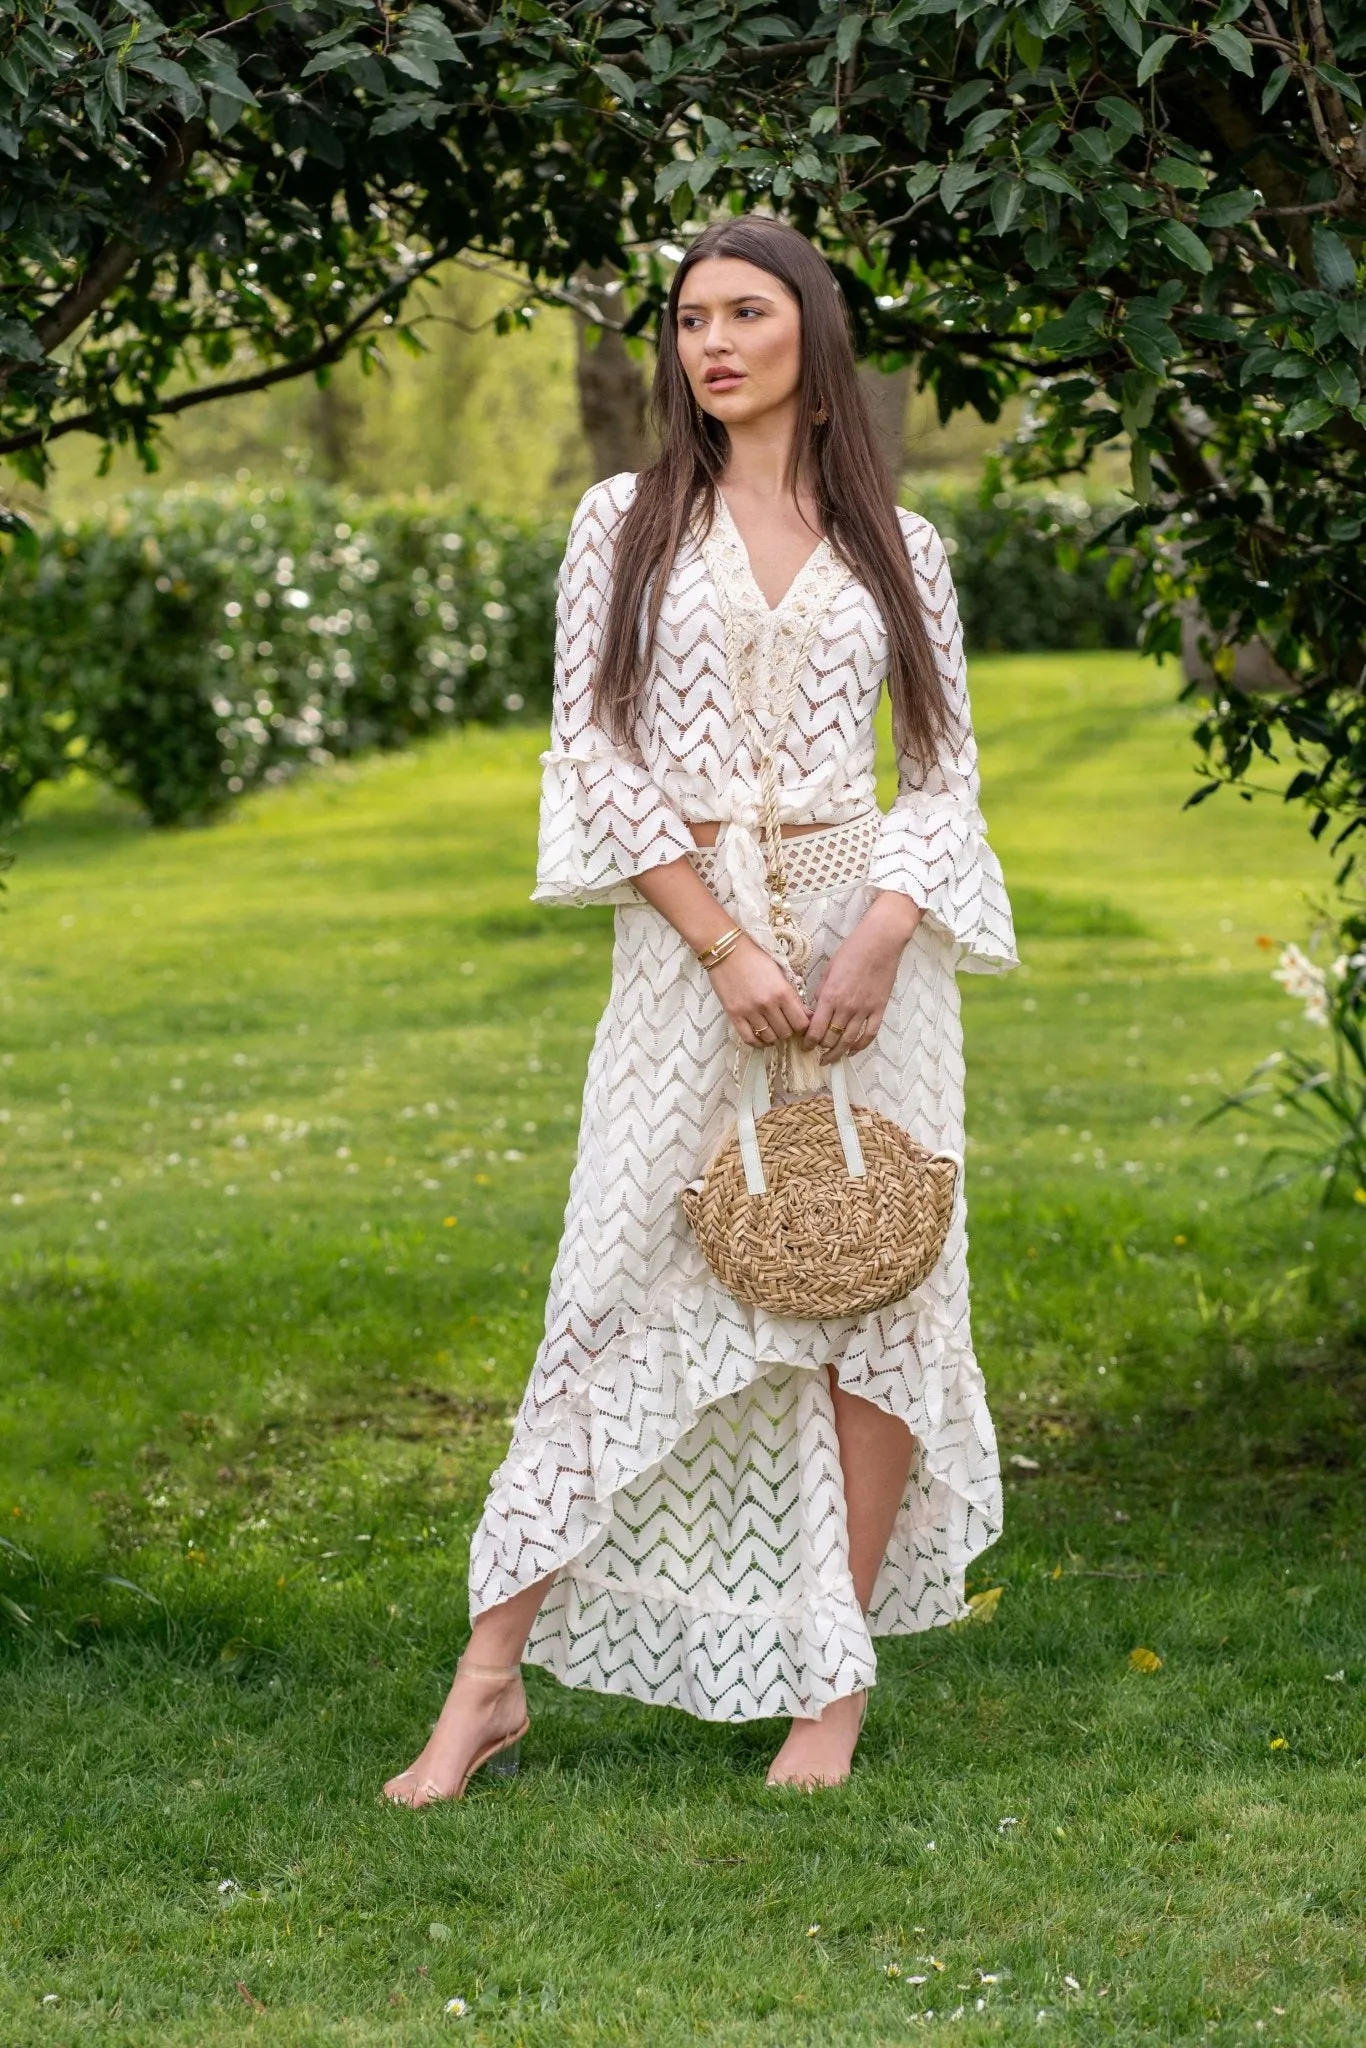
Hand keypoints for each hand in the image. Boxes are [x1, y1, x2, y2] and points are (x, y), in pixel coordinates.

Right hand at [707, 934, 809, 1049]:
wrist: (726, 949)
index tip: (799, 1022)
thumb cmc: (755, 957)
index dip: (803, 1025)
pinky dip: (758, 1042)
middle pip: (786, 1032)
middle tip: (784, 1023)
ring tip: (772, 1029)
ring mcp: (750, 1011)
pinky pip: (749, 1039)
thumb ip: (792, 994)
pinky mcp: (734, 1014)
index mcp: (783, 991)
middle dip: (788, 1030)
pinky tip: (761, 1037)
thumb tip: (806, 1014)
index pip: (801, 1023)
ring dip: (774, 1036)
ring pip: (770, 1038)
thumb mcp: (780, 971)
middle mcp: (768, 1004)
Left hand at [802, 891, 922, 1063]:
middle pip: (831, 1038)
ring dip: (838, 1052)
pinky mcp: (879, 1009)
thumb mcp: (829, 969)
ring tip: (831, 1059)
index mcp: (830, 996)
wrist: (880, 942)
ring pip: (849, 1040)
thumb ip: (822, 991)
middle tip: (816, 1053)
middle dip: (821, 1048)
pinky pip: (869, 1034)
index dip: (808, 1042)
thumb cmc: (852, 950)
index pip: (815, 1028)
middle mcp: (846, 1007)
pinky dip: (861, 1046)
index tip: (805, 1047)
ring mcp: (864, 1009)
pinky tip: (853, 1051)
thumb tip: (816, 1008)